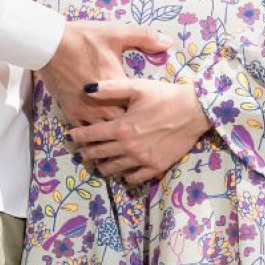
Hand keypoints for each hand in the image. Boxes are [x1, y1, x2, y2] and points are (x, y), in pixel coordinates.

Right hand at [39, 22, 169, 127]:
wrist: (50, 44)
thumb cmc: (84, 38)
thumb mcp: (116, 32)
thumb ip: (144, 37)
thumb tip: (168, 42)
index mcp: (116, 85)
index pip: (137, 108)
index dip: (147, 113)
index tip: (156, 115)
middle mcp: (101, 103)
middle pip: (122, 125)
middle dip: (132, 128)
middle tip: (143, 131)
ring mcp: (84, 110)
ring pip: (102, 134)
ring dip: (113, 136)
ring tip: (124, 141)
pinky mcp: (70, 112)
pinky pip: (83, 132)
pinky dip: (93, 137)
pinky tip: (101, 140)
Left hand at [69, 79, 211, 183]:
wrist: (193, 110)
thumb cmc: (164, 95)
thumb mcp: (136, 87)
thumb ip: (110, 88)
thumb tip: (86, 89)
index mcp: (121, 127)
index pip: (91, 135)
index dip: (78, 136)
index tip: (71, 136)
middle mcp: (128, 147)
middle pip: (98, 154)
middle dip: (86, 152)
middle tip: (81, 151)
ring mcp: (142, 160)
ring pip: (113, 169)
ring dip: (102, 165)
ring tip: (98, 162)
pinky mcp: (156, 167)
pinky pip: (134, 178)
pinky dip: (125, 175)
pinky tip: (123, 170)